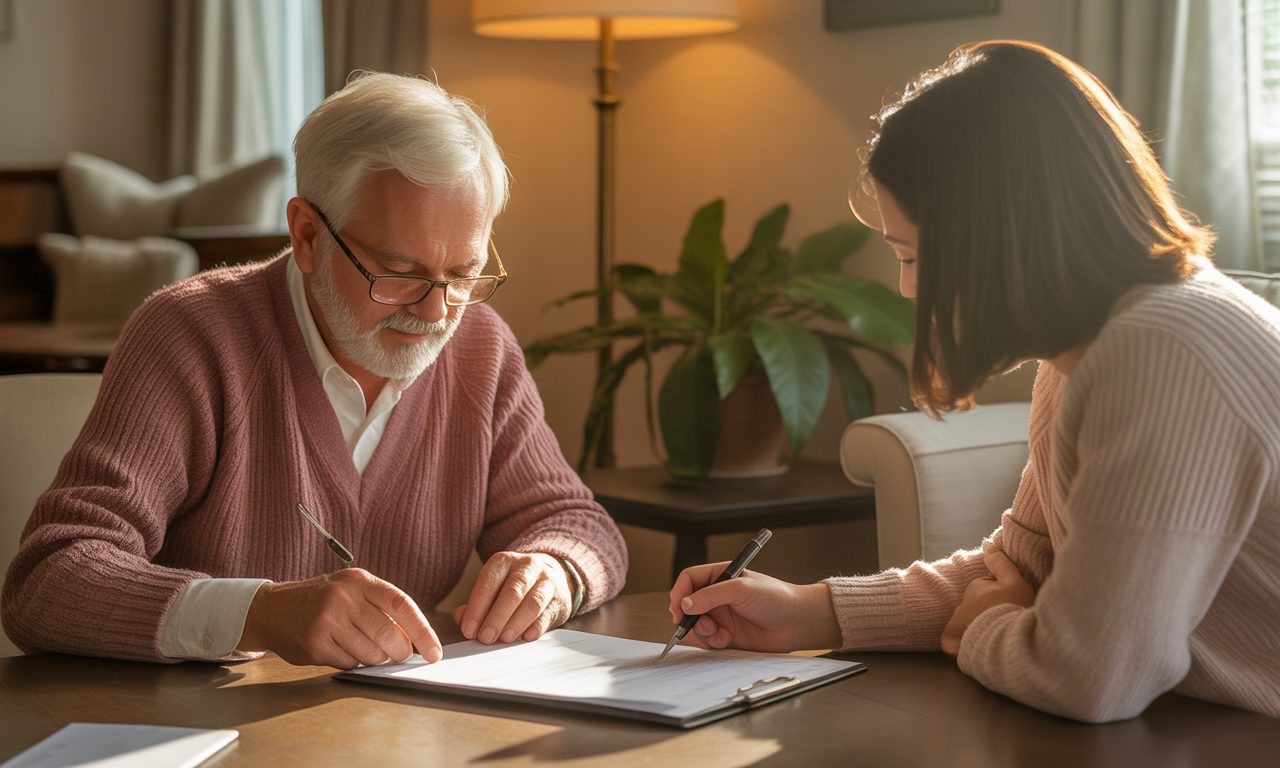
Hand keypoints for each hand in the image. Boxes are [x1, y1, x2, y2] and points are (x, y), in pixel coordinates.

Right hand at [238, 568, 442, 668]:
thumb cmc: (322, 600)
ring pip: (371, 654)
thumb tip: (416, 638)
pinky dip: (354, 663)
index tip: (434, 651)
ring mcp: (327, 621)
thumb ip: (382, 606)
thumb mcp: (351, 589)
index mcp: (359, 580)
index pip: (402, 604)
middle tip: (400, 655)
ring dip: (375, 658)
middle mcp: (343, 598)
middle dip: (400, 651)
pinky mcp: (315, 644)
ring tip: (363, 647)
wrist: (273, 609)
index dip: (423, 630)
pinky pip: (350, 664)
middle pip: (388, 634)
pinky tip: (342, 650)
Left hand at [452, 552, 571, 644]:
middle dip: (497, 616)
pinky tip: (527, 637)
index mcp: (504, 562)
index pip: (488, 582)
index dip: (477, 607)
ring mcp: (546, 581)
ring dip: (517, 622)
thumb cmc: (512, 587)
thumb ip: (475, 604)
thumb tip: (461, 619)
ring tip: (504, 639)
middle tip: (486, 637)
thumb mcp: (492, 588)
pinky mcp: (559, 599)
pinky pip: (548, 613)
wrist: (550, 575)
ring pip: (533, 602)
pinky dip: (537, 626)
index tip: (469, 630)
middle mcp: (526, 567)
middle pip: (513, 591)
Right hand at [667, 563, 841, 652]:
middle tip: (690, 623)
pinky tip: (727, 639)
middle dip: (688, 615)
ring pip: (697, 624)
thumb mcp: (741, 589)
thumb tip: (685, 603)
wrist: (798, 623)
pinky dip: (713, 641)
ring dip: (703, 630)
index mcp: (721, 576)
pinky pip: (709, 640)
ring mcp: (723, 616)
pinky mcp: (728, 635)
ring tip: (717, 632)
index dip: (680, 591)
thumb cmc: (776, 597)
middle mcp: (719, 596)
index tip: (678, 606)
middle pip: (689, 604)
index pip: (690, 579)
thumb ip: (710, 595)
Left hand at [940, 551, 1034, 655]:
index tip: (1010, 605)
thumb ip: (1002, 565)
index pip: (985, 587)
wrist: (1004, 645)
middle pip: (976, 605)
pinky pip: (953, 640)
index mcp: (976, 588)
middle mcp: (961, 605)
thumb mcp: (1016, 584)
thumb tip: (989, 551)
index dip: (1000, 595)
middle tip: (1004, 621)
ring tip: (996, 636)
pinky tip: (980, 646)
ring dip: (978, 626)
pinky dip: (963, 642)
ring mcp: (955, 624)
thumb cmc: (1012, 612)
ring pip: (967, 622)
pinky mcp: (950, 642)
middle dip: (987, 610)